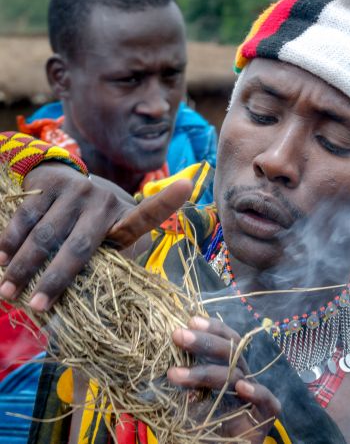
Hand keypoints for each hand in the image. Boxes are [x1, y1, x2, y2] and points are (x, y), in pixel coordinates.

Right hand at [0, 163, 191, 310]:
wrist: (72, 181)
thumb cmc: (98, 223)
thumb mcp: (115, 238)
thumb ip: (115, 263)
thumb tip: (105, 311)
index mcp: (126, 218)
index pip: (150, 213)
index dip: (168, 201)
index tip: (187, 185)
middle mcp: (104, 201)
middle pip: (79, 246)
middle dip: (55, 279)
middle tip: (36, 305)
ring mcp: (76, 190)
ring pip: (45, 234)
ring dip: (23, 266)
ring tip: (6, 292)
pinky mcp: (51, 183)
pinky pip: (26, 218)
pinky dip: (10, 242)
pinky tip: (0, 260)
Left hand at [168, 317, 280, 442]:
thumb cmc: (205, 427)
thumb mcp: (189, 399)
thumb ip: (183, 379)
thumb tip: (163, 356)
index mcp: (229, 368)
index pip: (227, 340)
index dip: (212, 328)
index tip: (190, 321)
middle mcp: (243, 377)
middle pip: (231, 351)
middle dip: (204, 341)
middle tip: (178, 335)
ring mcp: (255, 396)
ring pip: (237, 375)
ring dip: (205, 372)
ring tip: (174, 375)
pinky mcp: (265, 417)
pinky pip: (267, 400)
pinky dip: (256, 391)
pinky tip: (242, 387)